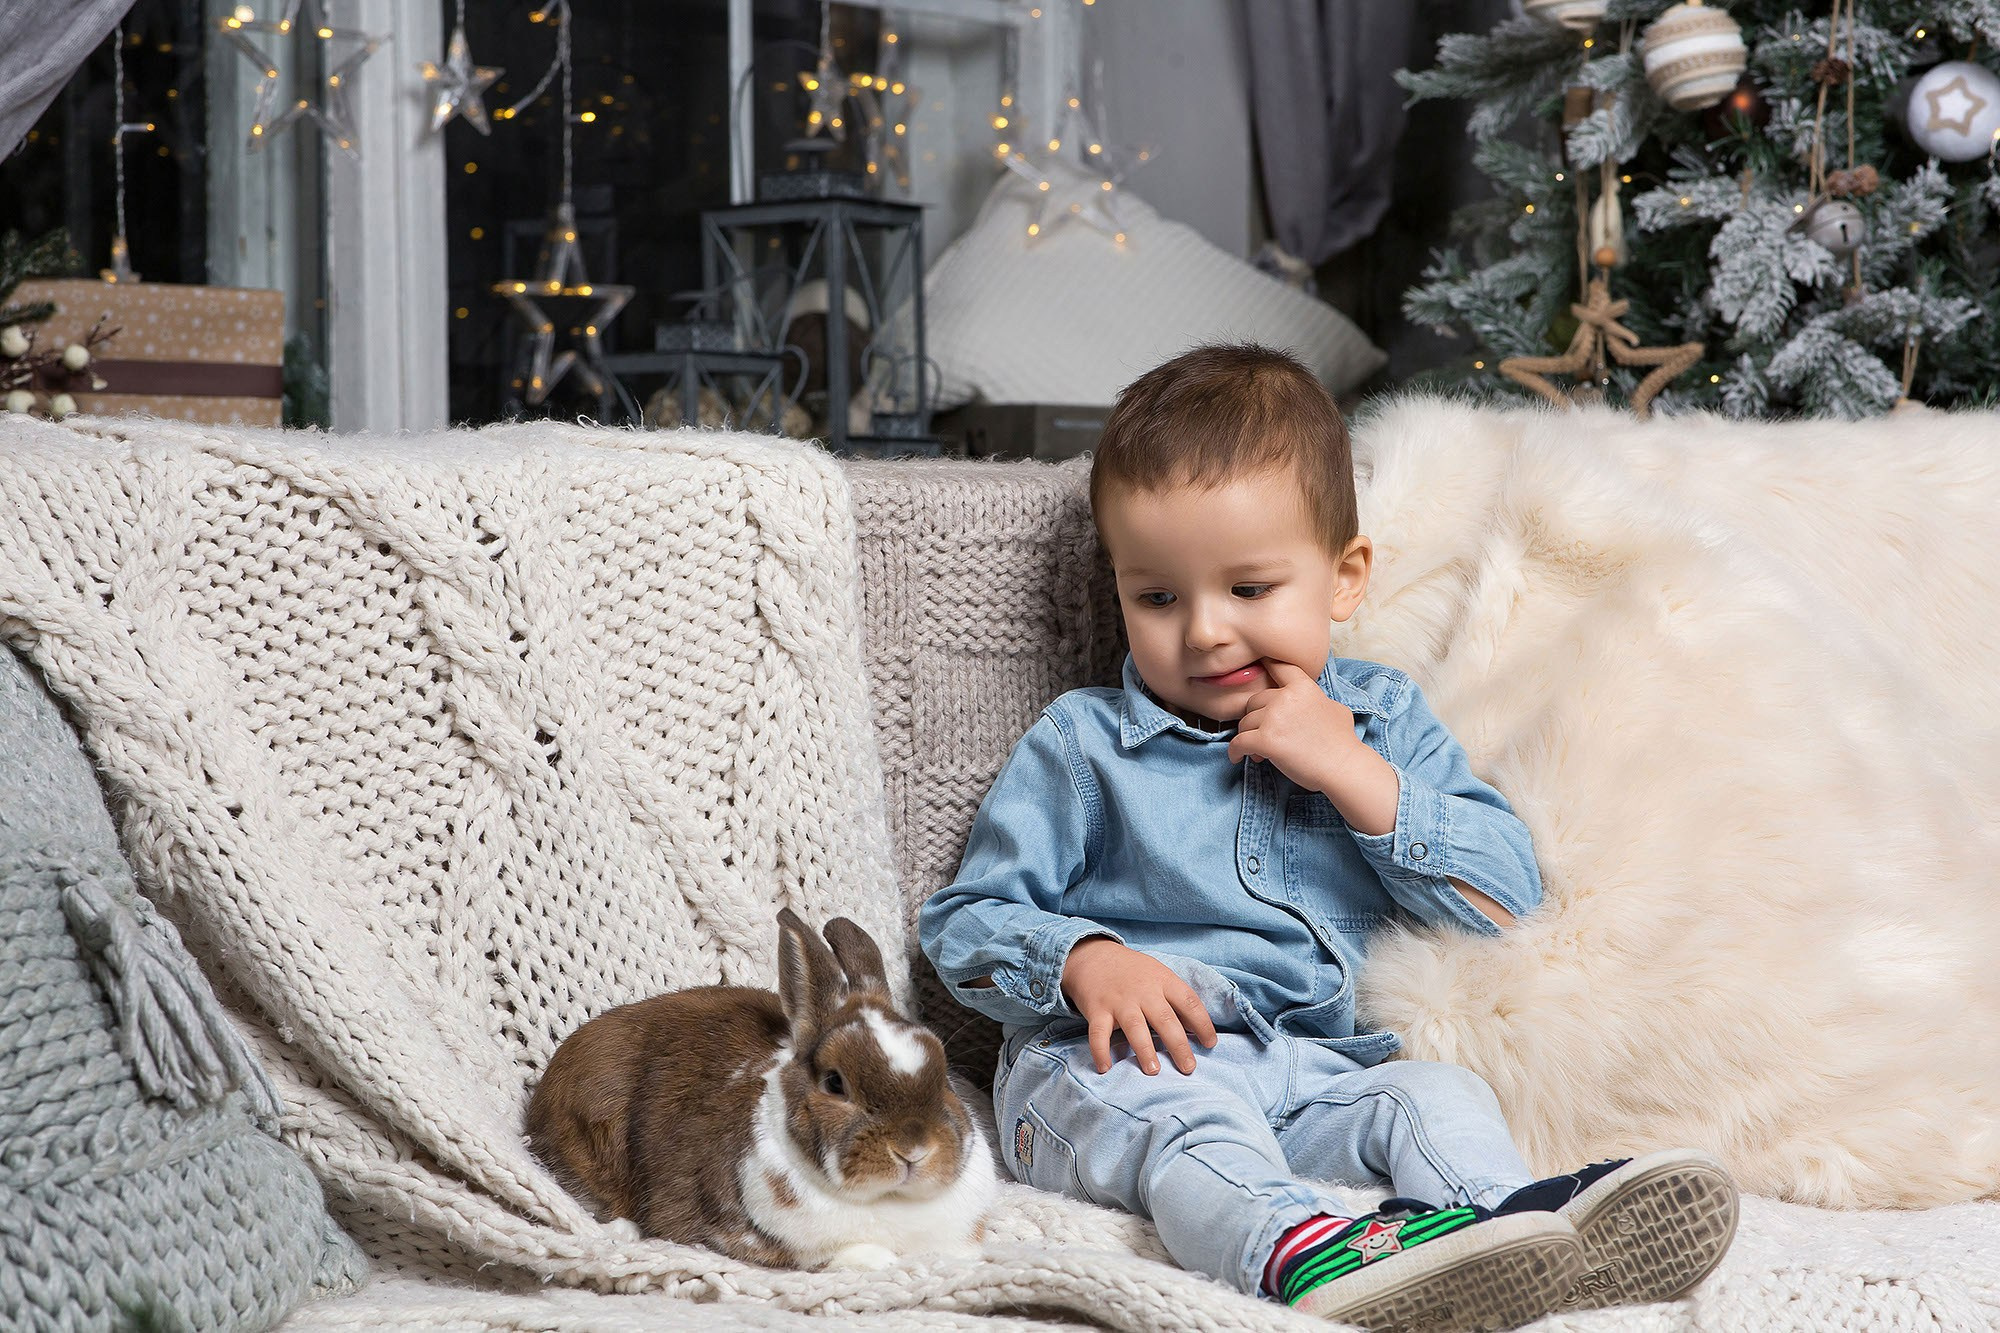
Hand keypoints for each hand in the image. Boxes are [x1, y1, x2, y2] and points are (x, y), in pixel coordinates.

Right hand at [1061, 938, 1217, 1074]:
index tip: (1210, 1044)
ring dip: (1145, 1050)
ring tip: (1154, 1071)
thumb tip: (1196, 1028)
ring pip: (1135, 1027)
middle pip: (1165, 1019)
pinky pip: (1098, 1033)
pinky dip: (1101, 1051)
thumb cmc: (1133, 971)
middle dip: (1179, 1046)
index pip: (1189, 1002)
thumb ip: (1176, 999)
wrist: (1093, 956)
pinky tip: (1106, 1068)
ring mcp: (1119, 1001)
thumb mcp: (1159, 975)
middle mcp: (1143, 991)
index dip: (1203, 1024)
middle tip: (1188, 1068)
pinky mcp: (1097, 1009)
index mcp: (1163, 980)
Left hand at [1227, 659, 1363, 792]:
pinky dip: (1235, 751)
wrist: (1343, 766)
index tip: (1259, 662)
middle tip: (1264, 735)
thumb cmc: (1342, 741)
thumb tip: (1310, 703)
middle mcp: (1285, 698)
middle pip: (1254, 702)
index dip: (1268, 663)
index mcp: (1302, 687)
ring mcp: (1273, 718)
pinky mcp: (1265, 740)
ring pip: (1245, 723)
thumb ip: (1316, 700)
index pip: (1279, 668)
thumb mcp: (1335, 708)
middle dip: (1255, 718)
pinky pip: (1239, 743)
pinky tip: (1238, 757)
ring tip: (1261, 752)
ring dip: (1249, 737)